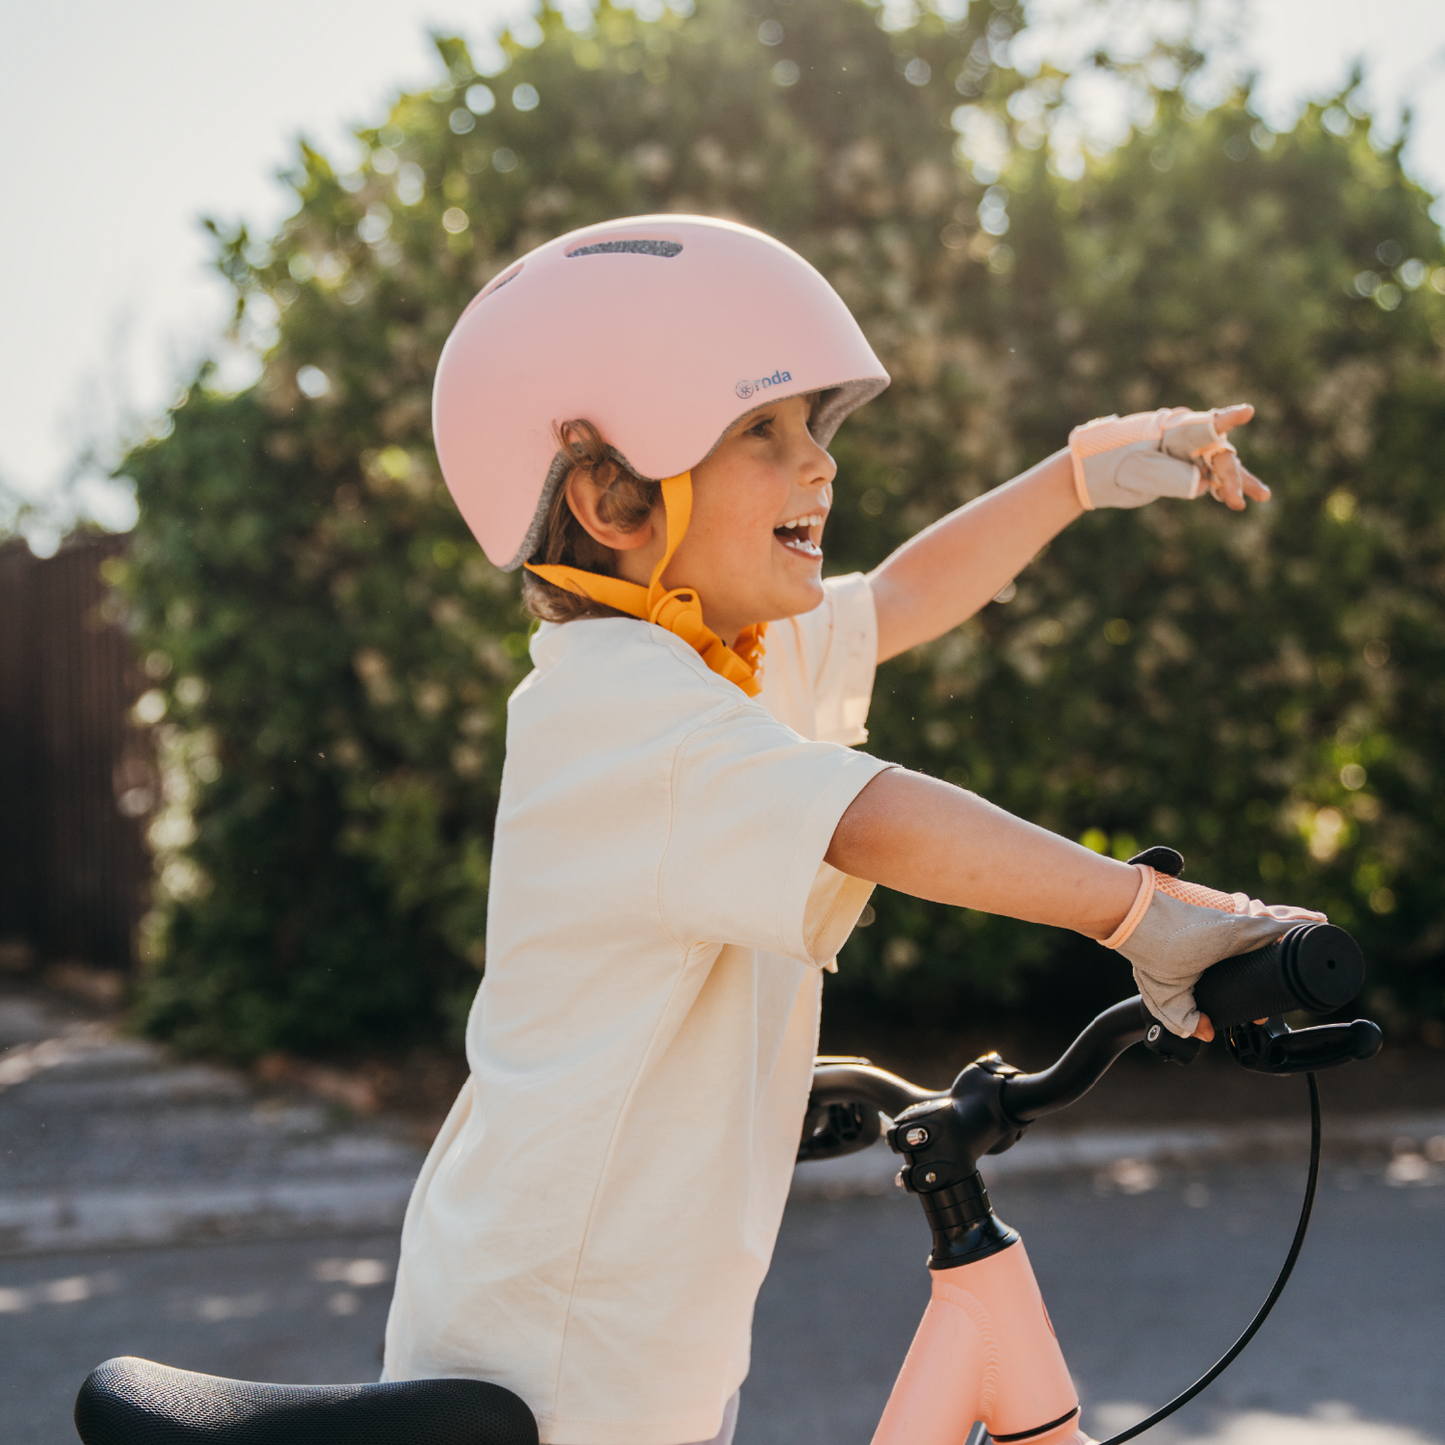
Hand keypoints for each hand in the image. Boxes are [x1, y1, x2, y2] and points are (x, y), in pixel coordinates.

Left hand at [1068, 402, 1270, 512]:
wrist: (1096, 469)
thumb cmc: (1113, 461)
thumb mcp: (1137, 470)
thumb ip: (1171, 475)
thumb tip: (1202, 485)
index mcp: (1174, 430)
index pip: (1206, 424)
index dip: (1227, 419)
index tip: (1246, 412)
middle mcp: (1186, 440)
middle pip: (1219, 455)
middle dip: (1230, 477)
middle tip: (1235, 500)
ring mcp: (1188, 456)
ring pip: (1221, 468)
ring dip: (1237, 483)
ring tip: (1263, 497)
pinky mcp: (1186, 471)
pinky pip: (1210, 480)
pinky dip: (1223, 490)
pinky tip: (1237, 502)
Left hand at [1102, 863, 1325, 1036]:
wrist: (1126, 907)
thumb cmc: (1148, 946)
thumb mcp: (1165, 992)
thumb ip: (1185, 1018)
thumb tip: (1205, 1033)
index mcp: (1235, 936)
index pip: (1280, 931)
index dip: (1297, 941)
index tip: (1309, 952)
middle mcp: (1233, 917)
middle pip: (1276, 919)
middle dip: (1297, 927)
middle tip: (1318, 927)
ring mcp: (1220, 907)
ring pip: (1259, 910)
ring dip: (1280, 915)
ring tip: (1308, 921)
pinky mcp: (1207, 902)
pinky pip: (1243, 906)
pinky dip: (1258, 910)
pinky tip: (1264, 915)